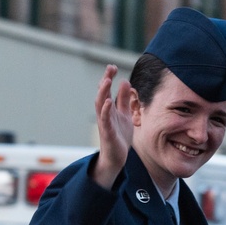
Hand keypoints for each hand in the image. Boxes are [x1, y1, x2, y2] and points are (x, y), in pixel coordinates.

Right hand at [92, 64, 133, 189]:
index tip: (112, 66)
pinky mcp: (107, 133)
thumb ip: (124, 100)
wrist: (117, 158)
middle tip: (110, 67)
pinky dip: (106, 110)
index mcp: (109, 109)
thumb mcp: (124, 115)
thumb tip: (125, 81)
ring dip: (103, 92)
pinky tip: (109, 101)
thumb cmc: (119, 136)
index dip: (109, 77)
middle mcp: (104, 114)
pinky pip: (105, 120)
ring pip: (100, 105)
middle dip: (105, 80)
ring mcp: (105, 123)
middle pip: (102, 93)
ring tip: (107, 80)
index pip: (107, 90)